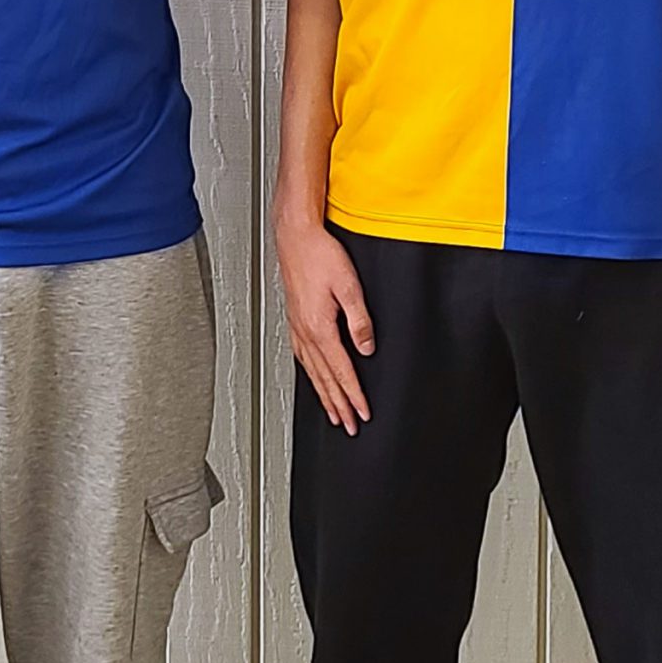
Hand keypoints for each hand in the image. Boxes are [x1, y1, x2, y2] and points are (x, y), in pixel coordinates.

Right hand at [277, 213, 374, 433]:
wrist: (295, 236)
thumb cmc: (319, 255)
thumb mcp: (349, 286)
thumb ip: (359, 320)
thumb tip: (367, 347)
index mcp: (320, 328)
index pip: (341, 371)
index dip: (354, 395)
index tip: (363, 413)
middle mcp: (305, 332)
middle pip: (325, 378)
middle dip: (339, 405)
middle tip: (350, 425)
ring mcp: (297, 327)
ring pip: (312, 371)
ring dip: (324, 395)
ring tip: (334, 413)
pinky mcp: (294, 319)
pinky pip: (302, 357)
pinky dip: (311, 375)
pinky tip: (313, 377)